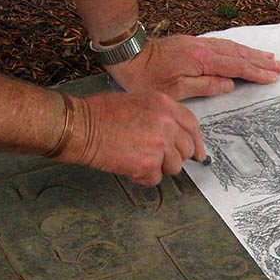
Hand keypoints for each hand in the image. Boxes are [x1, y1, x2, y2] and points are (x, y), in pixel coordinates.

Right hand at [60, 91, 204, 185]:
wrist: (81, 126)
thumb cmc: (100, 112)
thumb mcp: (138, 101)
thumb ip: (161, 116)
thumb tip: (174, 135)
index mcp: (165, 105)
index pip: (192, 125)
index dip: (196, 141)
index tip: (198, 152)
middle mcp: (167, 124)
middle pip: (188, 149)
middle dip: (176, 156)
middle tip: (159, 157)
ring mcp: (159, 145)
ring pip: (175, 167)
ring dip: (159, 167)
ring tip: (138, 158)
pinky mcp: (148, 164)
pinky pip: (156, 178)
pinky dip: (143, 176)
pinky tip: (129, 165)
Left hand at [105, 35, 279, 99]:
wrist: (128, 54)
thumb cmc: (146, 77)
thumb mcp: (175, 90)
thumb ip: (205, 86)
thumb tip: (229, 85)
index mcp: (201, 60)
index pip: (236, 67)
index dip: (257, 72)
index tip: (273, 76)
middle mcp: (203, 48)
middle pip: (239, 54)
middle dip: (261, 61)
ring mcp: (198, 43)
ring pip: (232, 47)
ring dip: (252, 53)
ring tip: (269, 57)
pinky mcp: (192, 43)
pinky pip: (222, 44)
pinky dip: (236, 48)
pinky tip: (242, 51)